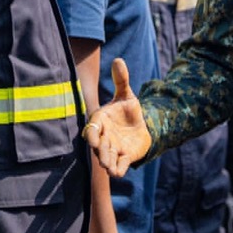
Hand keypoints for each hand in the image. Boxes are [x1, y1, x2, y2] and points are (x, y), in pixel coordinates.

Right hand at [82, 58, 151, 176]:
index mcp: (101, 121)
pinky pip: (119, 166)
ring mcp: (113, 149)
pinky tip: (118, 172)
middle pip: (98, 145)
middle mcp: (104, 137)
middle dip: (100, 150)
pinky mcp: (125, 157)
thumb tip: (118, 60)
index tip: (94, 136)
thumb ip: (121, 80)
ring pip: (106, 158)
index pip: (92, 128)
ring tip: (108, 166)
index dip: (92, 133)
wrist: (140, 125)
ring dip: (106, 162)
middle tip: (102, 155)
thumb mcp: (126, 94)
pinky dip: (118, 170)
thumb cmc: (127, 110)